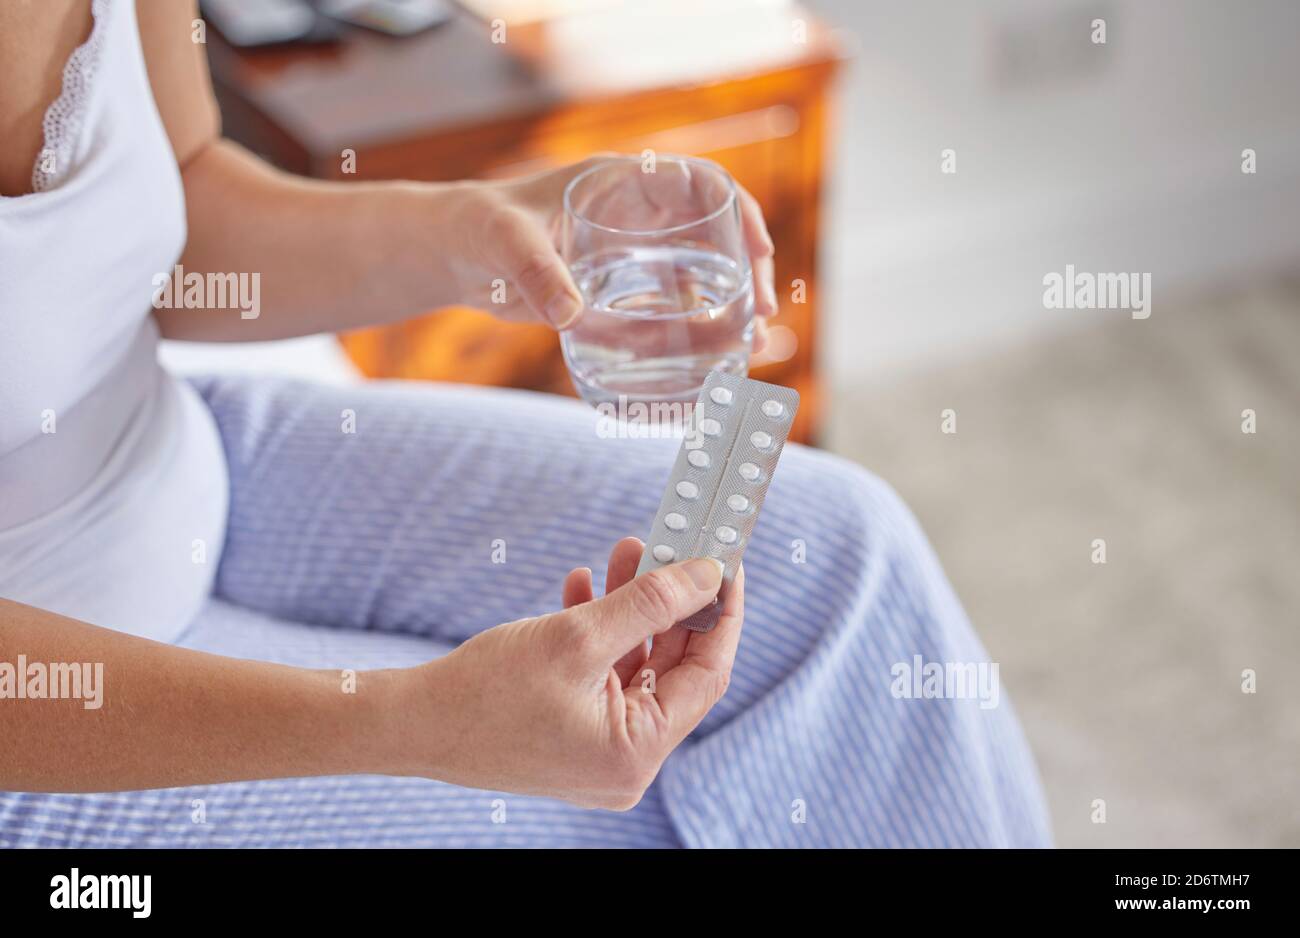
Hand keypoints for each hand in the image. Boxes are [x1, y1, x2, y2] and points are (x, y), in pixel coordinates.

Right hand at [396, 538, 744, 809]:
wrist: (411, 723)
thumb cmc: (486, 690)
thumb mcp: (578, 636)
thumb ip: (650, 603)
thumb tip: (708, 574)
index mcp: (637, 753)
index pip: (707, 674)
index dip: (722, 613)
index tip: (727, 561)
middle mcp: (626, 761)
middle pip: (672, 666)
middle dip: (670, 600)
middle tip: (672, 543)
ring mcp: (599, 750)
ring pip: (636, 663)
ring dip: (632, 607)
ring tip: (625, 550)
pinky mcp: (573, 733)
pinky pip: (603, 674)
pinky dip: (600, 630)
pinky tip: (583, 586)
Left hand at [437, 155, 778, 348]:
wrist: (460, 254)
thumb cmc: (482, 228)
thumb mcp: (506, 243)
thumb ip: (536, 272)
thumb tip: (571, 316)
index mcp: (622, 183)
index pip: (700, 183)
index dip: (738, 211)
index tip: (756, 250)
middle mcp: (640, 214)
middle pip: (717, 231)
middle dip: (750, 267)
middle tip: (763, 313)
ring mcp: (636, 252)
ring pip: (704, 272)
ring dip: (733, 304)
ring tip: (755, 343)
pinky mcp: (625, 287)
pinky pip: (675, 305)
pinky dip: (699, 330)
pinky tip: (713, 361)